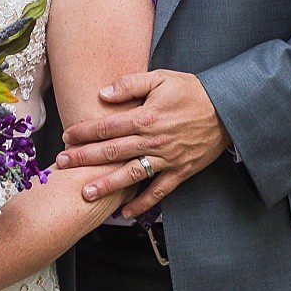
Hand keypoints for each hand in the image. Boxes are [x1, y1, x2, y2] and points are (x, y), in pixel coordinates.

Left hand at [57, 71, 231, 219]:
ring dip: (107, 185)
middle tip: (61, 165)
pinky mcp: (180, 172)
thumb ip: (130, 84)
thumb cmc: (193, 91)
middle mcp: (153, 141)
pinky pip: (158, 192)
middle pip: (111, 152)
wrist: (228, 109)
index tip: (66, 137)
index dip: (84, 133)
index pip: (107, 127)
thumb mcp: (161, 78)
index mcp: (145, 117)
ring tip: (85, 193)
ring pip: (131, 175)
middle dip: (84, 159)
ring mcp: (167, 159)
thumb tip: (102, 94)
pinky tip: (126, 212)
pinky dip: (142, 204)